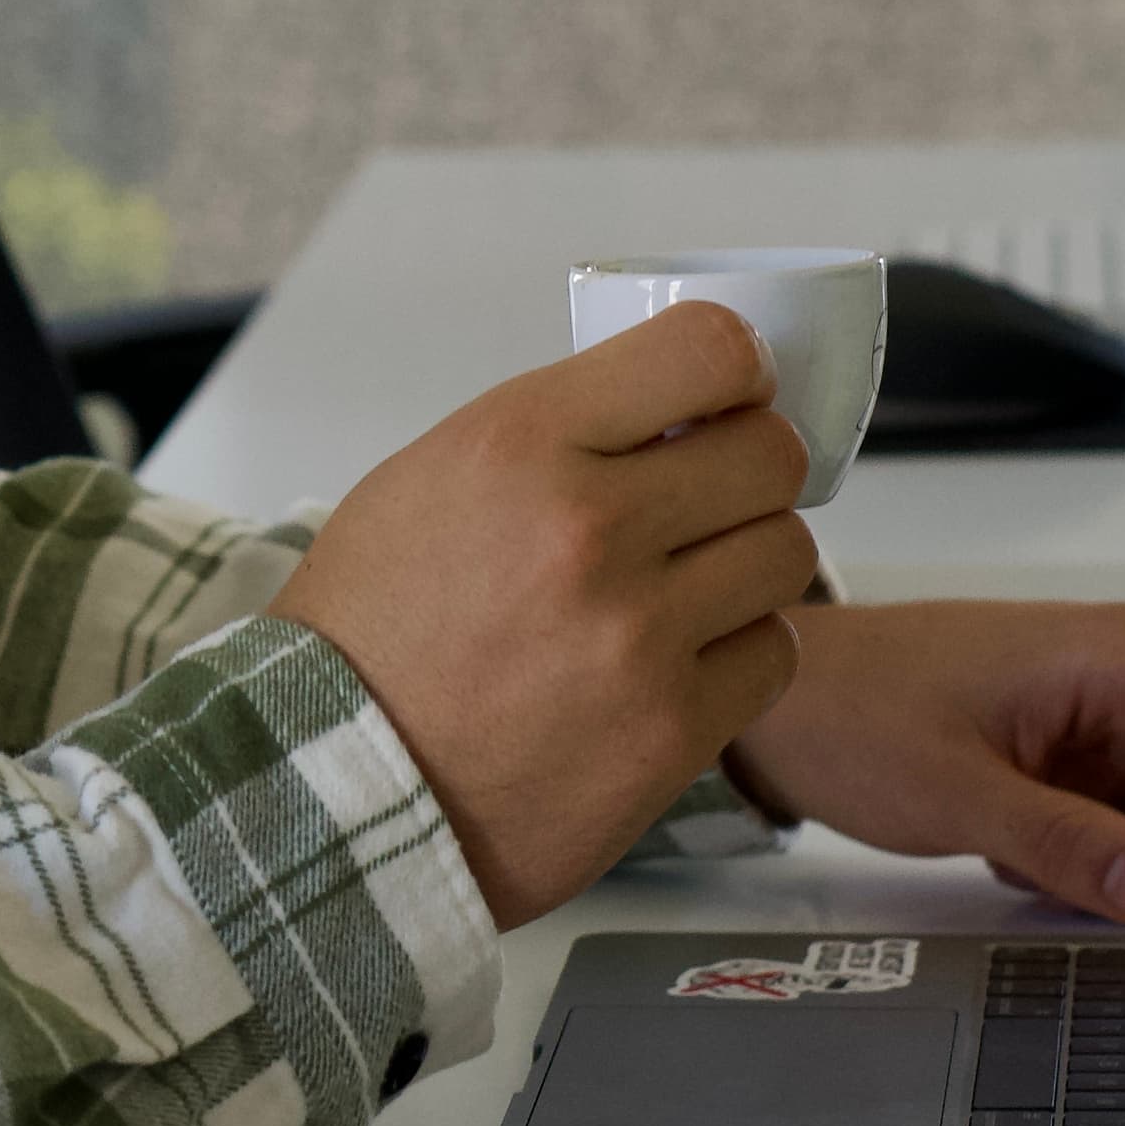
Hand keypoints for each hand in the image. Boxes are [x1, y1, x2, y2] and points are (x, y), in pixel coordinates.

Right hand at [268, 303, 820, 928]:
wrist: (338, 775)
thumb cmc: (374, 625)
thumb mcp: (435, 476)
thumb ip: (558, 434)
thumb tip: (675, 415)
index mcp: (520, 444)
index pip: (710, 350)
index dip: (735, 370)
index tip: (723, 398)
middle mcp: (588, 527)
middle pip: (771, 456)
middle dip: (747, 470)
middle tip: (706, 499)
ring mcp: (638, 634)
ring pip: (786, 553)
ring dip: (743, 564)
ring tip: (678, 589)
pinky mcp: (673, 729)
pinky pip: (772, 655)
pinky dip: (734, 655)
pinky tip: (669, 661)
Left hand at [723, 600, 1124, 921]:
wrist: (772, 694)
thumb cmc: (839, 708)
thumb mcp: (948, 788)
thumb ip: (1059, 841)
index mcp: (1116, 656)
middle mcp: (1121, 673)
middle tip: (1082, 882)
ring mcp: (1097, 710)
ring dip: (1122, 859)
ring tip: (1028, 857)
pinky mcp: (1069, 745)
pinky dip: (1089, 850)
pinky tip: (1015, 847)